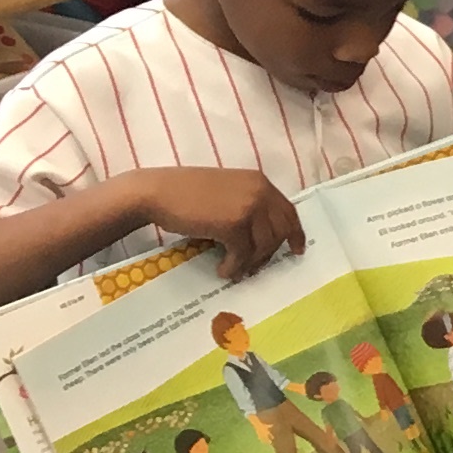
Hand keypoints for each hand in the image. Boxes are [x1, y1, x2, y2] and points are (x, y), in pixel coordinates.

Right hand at [130, 167, 303, 278]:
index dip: (295, 233)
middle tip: (253, 267)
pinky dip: (233, 267)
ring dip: (249, 263)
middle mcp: (259, 192)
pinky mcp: (233, 224)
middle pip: (279, 232)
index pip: (288, 211)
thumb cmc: (185, 194)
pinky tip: (222, 270)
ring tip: (234, 270)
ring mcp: (249, 207)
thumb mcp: (226, 192)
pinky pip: (243, 254)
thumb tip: (265, 239)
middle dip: (268, 254)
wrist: (155, 192)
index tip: (297, 250)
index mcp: (259, 182)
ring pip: (264, 246)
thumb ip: (249, 206)